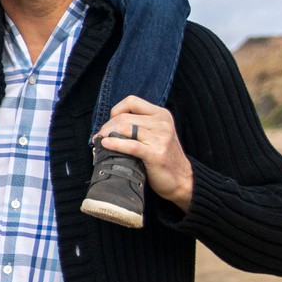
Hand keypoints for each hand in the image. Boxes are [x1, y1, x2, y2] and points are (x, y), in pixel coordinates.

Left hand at [94, 95, 193, 210]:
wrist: (181, 180)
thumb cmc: (162, 157)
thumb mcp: (155, 134)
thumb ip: (138, 125)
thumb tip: (108, 125)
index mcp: (161, 115)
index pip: (132, 101)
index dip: (116, 111)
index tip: (109, 124)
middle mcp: (162, 123)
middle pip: (124, 117)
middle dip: (107, 127)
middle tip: (100, 136)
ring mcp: (161, 138)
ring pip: (124, 128)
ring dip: (107, 135)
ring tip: (100, 142)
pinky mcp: (156, 153)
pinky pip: (129, 145)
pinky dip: (114, 144)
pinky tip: (105, 145)